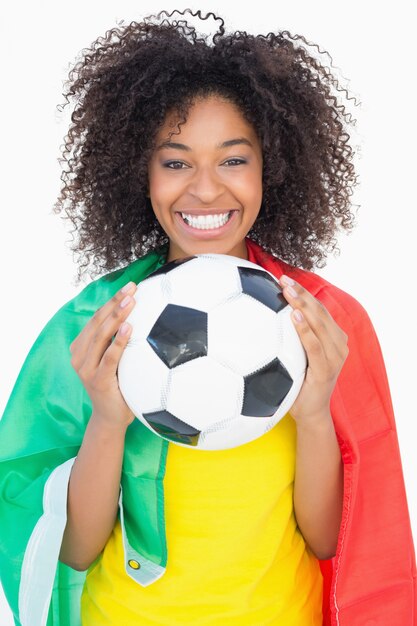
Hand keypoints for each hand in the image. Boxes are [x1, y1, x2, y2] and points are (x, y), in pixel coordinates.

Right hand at [69, 281, 137, 428]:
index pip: (97, 318)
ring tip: (131, 302)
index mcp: (82, 346)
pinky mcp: (96, 380)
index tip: (130, 286)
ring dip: (117, 316)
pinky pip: (109, 357)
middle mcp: (79, 355)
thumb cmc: (118, 385)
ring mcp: (86, 368)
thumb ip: (120, 341)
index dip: (112, 300)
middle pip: (98, 322)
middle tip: (132, 288)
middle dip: (115, 303)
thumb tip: (144, 316)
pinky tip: (129, 328)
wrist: (111, 418)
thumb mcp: (116, 360)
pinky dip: (118, 341)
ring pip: (101, 336)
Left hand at [279, 275, 348, 423]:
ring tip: (288, 291)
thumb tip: (264, 315)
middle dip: (301, 293)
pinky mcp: (326, 370)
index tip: (284, 278)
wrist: (310, 413)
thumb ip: (290, 336)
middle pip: (319, 311)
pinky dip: (305, 330)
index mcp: (333, 337)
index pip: (318, 308)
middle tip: (283, 279)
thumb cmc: (299, 382)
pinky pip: (314, 346)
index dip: (303, 291)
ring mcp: (335, 357)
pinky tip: (294, 316)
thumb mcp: (295, 355)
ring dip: (303, 305)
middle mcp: (338, 344)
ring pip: (319, 323)